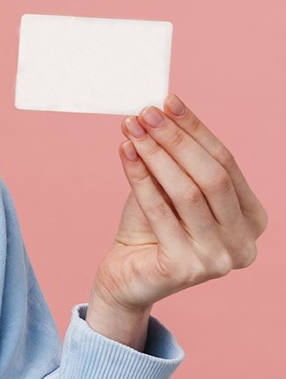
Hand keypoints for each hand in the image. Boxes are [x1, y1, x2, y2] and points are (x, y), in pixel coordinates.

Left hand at [87, 95, 266, 348]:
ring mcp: (218, 260)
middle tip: (146, 113)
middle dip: (176, 139)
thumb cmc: (151, 229)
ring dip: (157, 154)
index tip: (168, 101)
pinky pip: (161, 211)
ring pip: (187, 192)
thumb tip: (163, 110)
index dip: (196, 130)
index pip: (226, 163)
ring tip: (132, 129)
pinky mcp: (186, 269)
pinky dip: (141, 178)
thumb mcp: (170, 189)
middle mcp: (244, 243)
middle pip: (211, 176)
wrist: (127, 277)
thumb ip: (177, 160)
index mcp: (252, 219)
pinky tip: (126, 153)